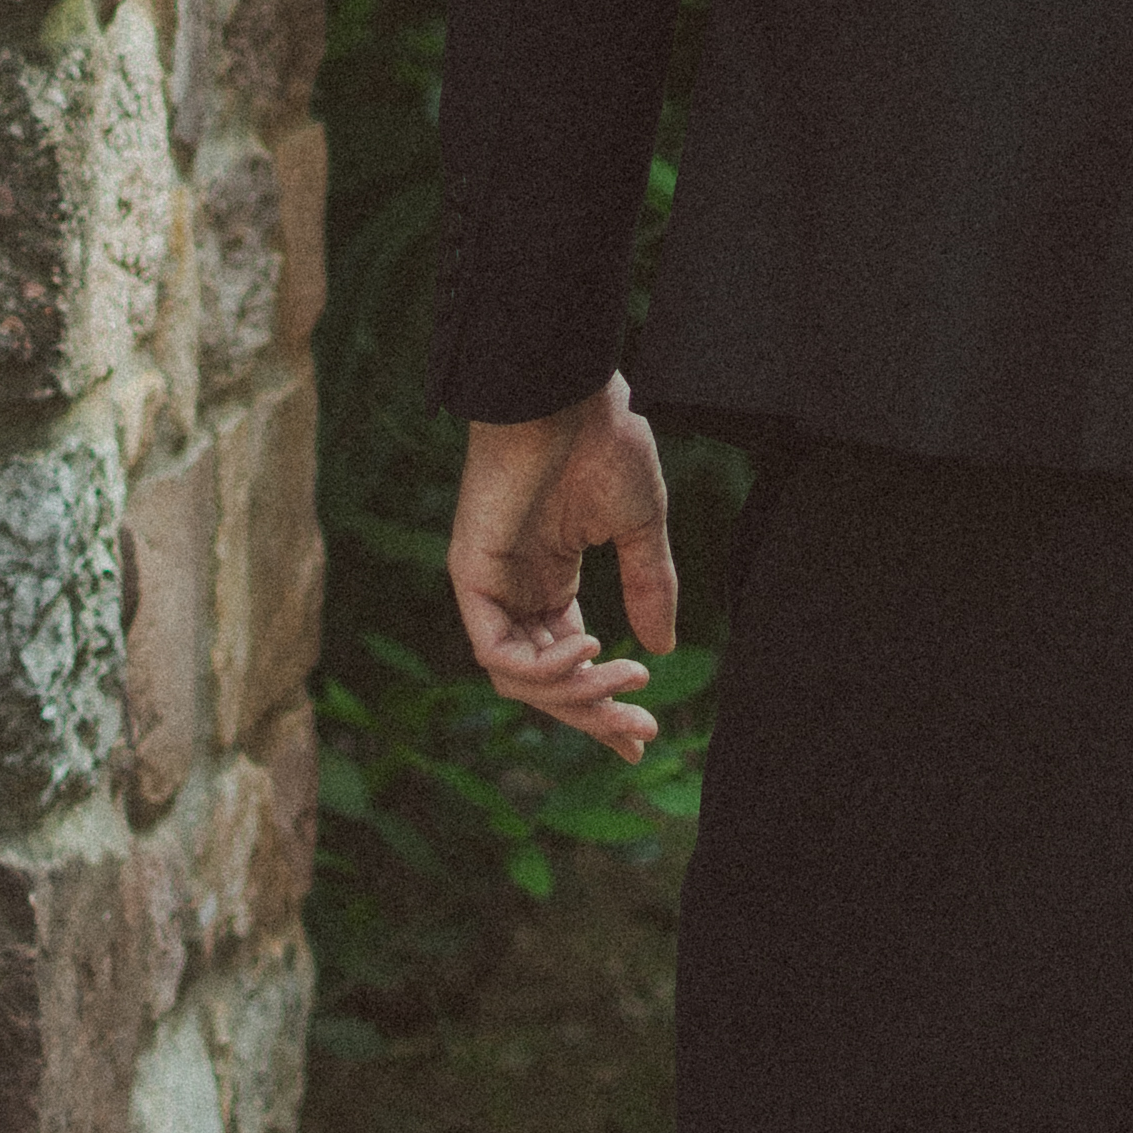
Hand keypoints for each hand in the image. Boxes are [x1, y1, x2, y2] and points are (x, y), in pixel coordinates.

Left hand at [448, 376, 678, 757]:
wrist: (569, 396)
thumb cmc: (603, 444)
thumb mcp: (639, 527)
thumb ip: (649, 587)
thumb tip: (662, 648)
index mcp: (551, 582)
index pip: (568, 664)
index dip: (601, 703)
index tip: (643, 737)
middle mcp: (516, 593)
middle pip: (544, 683)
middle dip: (591, 714)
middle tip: (640, 732)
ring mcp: (490, 587)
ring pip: (519, 678)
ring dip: (573, 693)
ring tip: (624, 684)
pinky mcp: (470, 576)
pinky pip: (496, 650)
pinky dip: (541, 665)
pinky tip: (589, 651)